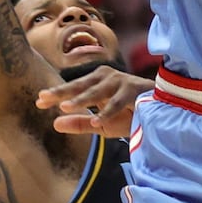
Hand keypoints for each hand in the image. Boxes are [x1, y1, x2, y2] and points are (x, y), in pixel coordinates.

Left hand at [37, 67, 152, 137]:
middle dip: (62, 92)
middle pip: (81, 85)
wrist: (162, 113)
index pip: (73, 88)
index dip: (57, 94)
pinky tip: (97, 122)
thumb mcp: (102, 123)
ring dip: (81, 99)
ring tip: (64, 107)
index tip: (39, 101)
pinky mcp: (136, 91)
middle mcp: (108, 78)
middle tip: (44, 99)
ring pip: (98, 92)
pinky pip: (118, 103)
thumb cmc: (130, 115)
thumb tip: (55, 124)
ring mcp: (122, 82)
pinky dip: (107, 112)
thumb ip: (80, 124)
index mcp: (99, 82)